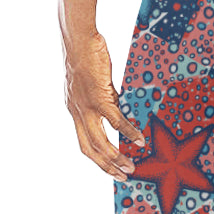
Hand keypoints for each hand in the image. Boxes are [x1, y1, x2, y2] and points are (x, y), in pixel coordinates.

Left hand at [63, 31, 144, 178]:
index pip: (84, 142)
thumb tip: (119, 109)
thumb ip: (104, 99)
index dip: (97, 159)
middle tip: (122, 176)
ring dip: (116, 157)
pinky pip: (115, 122)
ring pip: (100, 142)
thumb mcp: (93, 83)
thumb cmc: (87, 54)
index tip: (111, 168)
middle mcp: (76, 112)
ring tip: (131, 166)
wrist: (78, 37)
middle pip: (90, 149)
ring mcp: (86, 107)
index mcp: (74, 110)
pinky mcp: (98, 97)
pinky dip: (128, 133)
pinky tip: (139, 140)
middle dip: (106, 167)